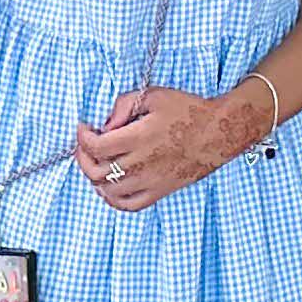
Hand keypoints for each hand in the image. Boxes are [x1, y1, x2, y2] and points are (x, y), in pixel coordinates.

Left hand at [73, 82, 267, 212]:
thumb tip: (106, 123)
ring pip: (109, 191)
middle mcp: (142, 164)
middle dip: (84, 158)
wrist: (218, 132)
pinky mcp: (160, 192)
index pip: (97, 146)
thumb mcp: (154, 95)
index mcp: (139, 138)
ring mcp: (150, 181)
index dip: (82, 138)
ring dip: (96, 178)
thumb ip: (124, 104)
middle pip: (97, 172)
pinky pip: (129, 205)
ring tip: (98, 162)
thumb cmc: (188, 110)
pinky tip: (110, 186)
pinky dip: (113, 199)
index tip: (83, 128)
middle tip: (86, 145)